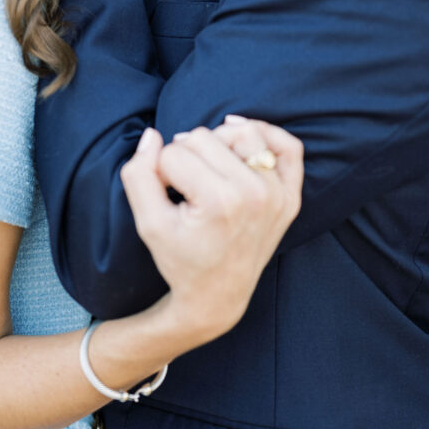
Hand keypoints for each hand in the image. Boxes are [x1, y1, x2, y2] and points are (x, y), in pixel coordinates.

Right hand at [120, 121, 302, 345]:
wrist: (217, 296)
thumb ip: (139, 175)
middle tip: (184, 187)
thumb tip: (151, 135)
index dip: (160, 172)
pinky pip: (288, 147)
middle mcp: (254, 194)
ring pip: (242, 132)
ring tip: (207, 168)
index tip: (165, 198)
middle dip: (185, 156)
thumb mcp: (148, 224)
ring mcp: (278, 194)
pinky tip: (239, 140)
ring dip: (218, 142)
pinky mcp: (290, 196)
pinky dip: (266, 135)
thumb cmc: (181, 259)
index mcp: (219, 202)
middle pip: (204, 137)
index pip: (173, 154)